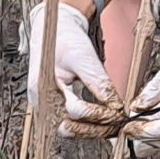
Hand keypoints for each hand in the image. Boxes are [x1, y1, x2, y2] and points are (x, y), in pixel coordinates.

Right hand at [25, 0, 120, 122]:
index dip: (99, 114)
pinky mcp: (54, 105)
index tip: (118, 112)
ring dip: (92, 129)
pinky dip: (87, 123)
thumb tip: (115, 105)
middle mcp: (41, 101)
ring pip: (70, 128)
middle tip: (118, 123)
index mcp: (43, 87)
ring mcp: (45, 105)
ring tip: (113, 123)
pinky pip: (70, 121)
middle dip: (96, 129)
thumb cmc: (64, 38)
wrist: (54, 29)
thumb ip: (98, 82)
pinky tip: (104, 120)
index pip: (74, 111)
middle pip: (69, 128)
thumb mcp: (84, 57)